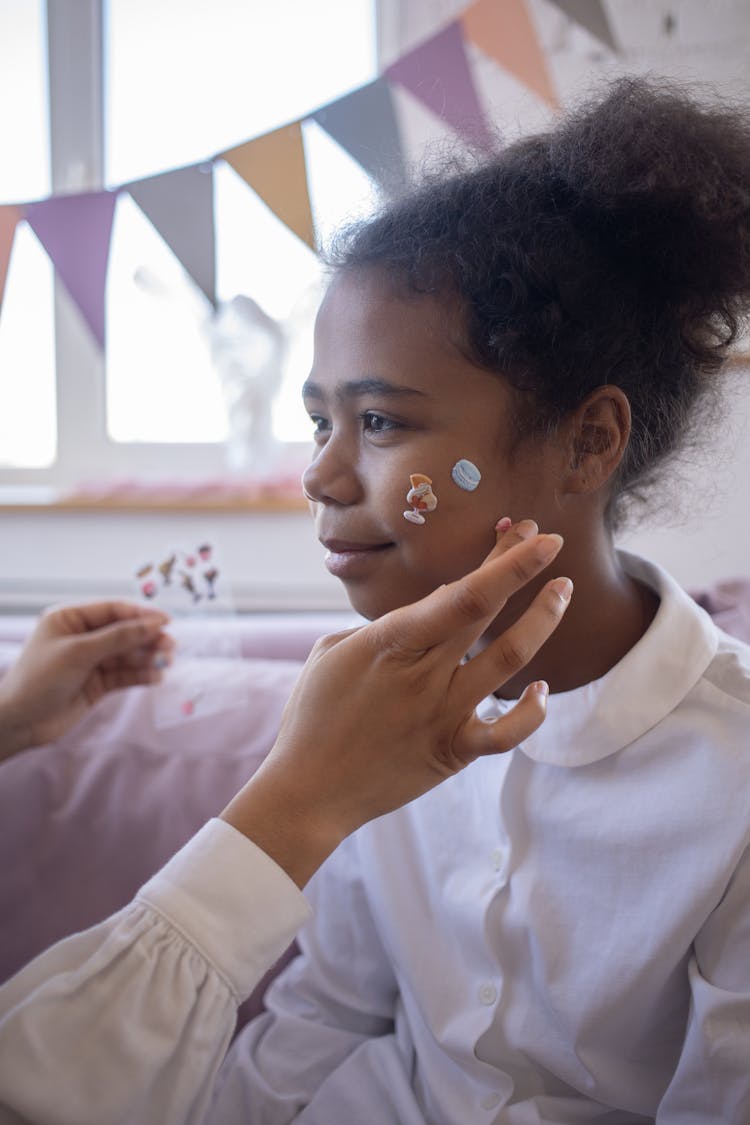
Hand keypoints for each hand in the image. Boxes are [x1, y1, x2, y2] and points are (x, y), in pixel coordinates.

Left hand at [0, 601, 173, 759]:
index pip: (113, 610)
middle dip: (148, 638)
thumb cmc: (40, 679)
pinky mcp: (97, 683)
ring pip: (128, 654)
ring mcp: (91, 661)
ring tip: (167, 663)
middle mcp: (82, 636)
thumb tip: (154, 624)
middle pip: (124, 632)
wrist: (20, 722)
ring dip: (148, 657)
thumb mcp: (78, 652)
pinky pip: (125, 675)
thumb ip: (118, 637)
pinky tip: (156, 677)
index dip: (141, 614)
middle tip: (171, 647)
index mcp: (70, 618)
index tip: (167, 622)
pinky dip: (141, 675)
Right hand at [221, 528, 570, 885]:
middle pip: (487, 610)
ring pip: (509, 660)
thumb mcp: (333, 652)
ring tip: (562, 591)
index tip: (526, 530)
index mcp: (389, 642)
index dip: (502, 561)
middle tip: (549, 541)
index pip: (459, 594)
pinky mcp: (453, 752)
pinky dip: (531, 712)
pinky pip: (506, 733)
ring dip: (542, 620)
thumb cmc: (313, 715)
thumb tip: (432, 608)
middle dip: (523, 569)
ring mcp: (442, 714)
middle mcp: (423, 674)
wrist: (307, 791)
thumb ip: (386, 627)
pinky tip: (542, 690)